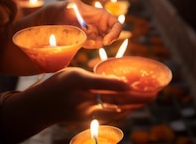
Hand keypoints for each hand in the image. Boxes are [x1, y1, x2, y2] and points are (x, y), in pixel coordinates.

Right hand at [34, 67, 156, 121]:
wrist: (40, 108)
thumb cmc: (59, 84)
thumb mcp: (73, 73)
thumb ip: (94, 78)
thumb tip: (119, 82)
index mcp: (75, 81)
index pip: (99, 83)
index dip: (117, 83)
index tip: (133, 83)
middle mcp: (80, 99)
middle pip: (112, 99)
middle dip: (135, 97)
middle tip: (154, 93)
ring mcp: (84, 113)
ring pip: (114, 110)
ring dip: (133, 105)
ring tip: (149, 98)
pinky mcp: (86, 121)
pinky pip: (109, 116)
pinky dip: (124, 110)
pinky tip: (134, 106)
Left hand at [62, 0, 122, 47]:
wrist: (59, 17)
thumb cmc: (68, 8)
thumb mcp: (72, 4)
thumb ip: (73, 4)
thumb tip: (71, 5)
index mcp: (103, 16)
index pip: (117, 25)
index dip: (115, 33)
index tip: (106, 41)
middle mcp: (102, 25)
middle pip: (113, 36)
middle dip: (108, 41)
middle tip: (98, 43)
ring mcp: (96, 33)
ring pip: (101, 42)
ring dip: (96, 43)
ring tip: (85, 40)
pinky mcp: (89, 39)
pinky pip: (92, 44)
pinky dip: (89, 44)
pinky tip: (81, 41)